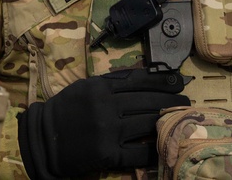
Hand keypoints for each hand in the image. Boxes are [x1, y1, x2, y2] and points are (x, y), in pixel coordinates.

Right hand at [18, 69, 189, 178]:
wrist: (43, 140)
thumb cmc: (65, 111)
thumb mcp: (85, 88)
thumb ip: (111, 82)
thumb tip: (142, 76)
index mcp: (100, 87)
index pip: (139, 80)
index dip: (162, 80)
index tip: (179, 81)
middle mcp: (105, 106)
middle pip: (147, 101)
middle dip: (171, 100)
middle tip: (188, 101)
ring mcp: (107, 131)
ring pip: (146, 123)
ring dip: (168, 120)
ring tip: (182, 119)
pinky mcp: (107, 154)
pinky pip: (137, 152)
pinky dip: (153, 149)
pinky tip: (165, 145)